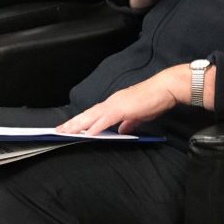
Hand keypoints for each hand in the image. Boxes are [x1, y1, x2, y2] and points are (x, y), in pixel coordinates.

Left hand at [55, 66, 193, 134]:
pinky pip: (106, 120)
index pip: (94, 113)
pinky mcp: (123, 108)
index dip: (81, 120)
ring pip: (92, 116)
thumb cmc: (155, 100)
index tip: (70, 127)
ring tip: (66, 132)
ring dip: (78, 125)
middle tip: (58, 130)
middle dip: (73, 123)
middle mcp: (112, 102)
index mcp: (115, 103)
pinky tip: (87, 133)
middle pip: (88, 114)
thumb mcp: (139, 115)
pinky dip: (96, 127)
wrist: (165, 89)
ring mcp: (116, 104)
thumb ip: (129, 123)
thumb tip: (122, 130)